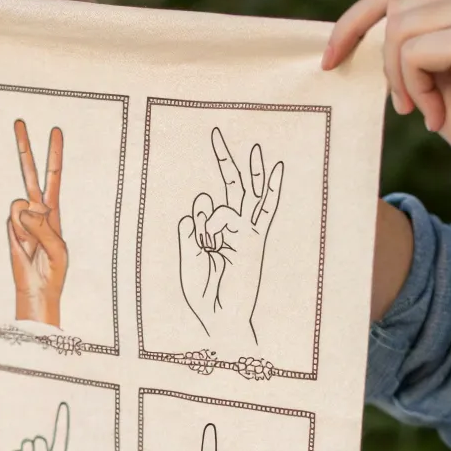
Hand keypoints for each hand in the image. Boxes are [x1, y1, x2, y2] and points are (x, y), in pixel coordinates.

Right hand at [8, 120, 67, 326]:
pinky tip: (24, 246)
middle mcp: (37, 209)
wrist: (37, 287)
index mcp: (53, 210)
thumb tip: (23, 208)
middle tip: (18, 121)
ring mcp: (21, 217)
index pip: (53, 177)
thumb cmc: (54, 269)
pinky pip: (14, 221)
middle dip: (25, 147)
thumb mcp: (59, 249)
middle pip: (29, 173)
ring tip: (34, 243)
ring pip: (20, 204)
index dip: (55, 154)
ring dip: (29, 225)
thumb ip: (43, 227)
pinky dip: (20, 234)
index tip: (55, 131)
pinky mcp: (10, 227)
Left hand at [179, 129, 282, 348]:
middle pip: (232, 187)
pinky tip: (263, 187)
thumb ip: (189, 232)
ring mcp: (245, 233)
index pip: (204, 207)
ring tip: (257, 149)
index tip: (200, 244)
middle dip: (225, 160)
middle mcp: (232, 230)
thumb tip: (200, 204)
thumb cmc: (204, 294)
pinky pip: (253, 212)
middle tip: (217, 133)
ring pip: (243, 195)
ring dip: (246, 173)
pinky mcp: (254, 240)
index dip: (198, 219)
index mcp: (214, 234)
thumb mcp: (187, 259)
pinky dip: (250, 202)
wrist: (219, 317)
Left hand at [321, 0, 450, 215]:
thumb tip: (360, 30)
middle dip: (380, 54)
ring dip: (401, 79)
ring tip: (427, 111)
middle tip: (400, 104)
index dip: (359, 18)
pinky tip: (438, 116)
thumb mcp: (447, 72)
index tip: (331, 57)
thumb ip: (418, 39)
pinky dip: (415, 90)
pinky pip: (413, 52)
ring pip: (399, 26)